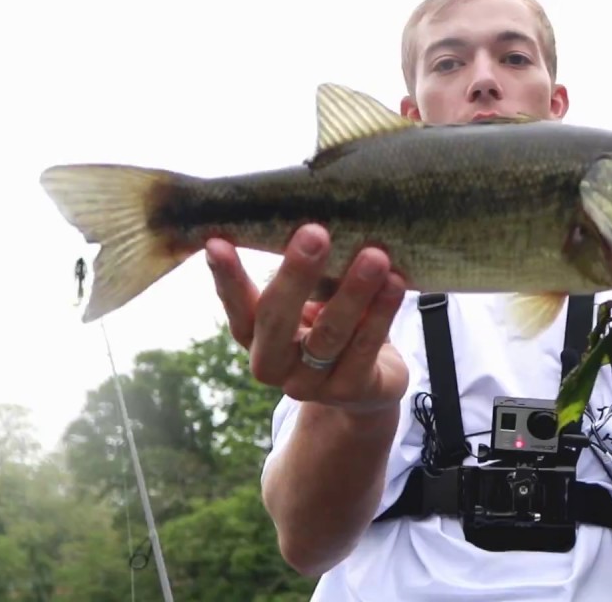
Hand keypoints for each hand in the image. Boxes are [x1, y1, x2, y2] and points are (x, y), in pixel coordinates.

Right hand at [205, 224, 409, 412]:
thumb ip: (307, 273)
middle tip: (315, 233)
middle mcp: (274, 363)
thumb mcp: (312, 299)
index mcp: (255, 335)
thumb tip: (313, 219)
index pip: (236, 305)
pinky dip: (381, 313)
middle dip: (296, 274)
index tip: (216, 242)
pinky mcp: (350, 391)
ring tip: (374, 257)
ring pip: (329, 335)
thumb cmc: (331, 325)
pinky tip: (394, 283)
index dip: (226, 277)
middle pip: (277, 320)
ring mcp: (310, 383)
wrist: (368, 386)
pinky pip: (365, 348)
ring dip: (353, 292)